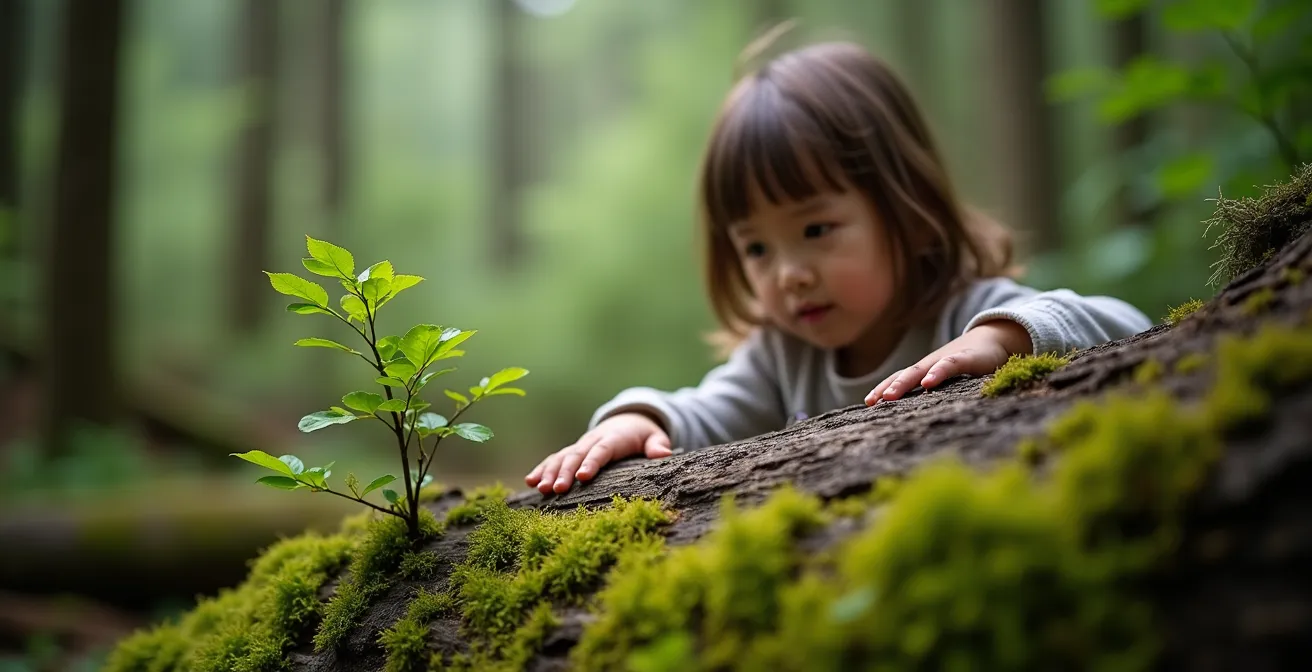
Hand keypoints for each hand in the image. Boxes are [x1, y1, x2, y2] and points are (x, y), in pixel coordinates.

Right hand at [524, 412, 672, 494]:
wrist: (627, 420)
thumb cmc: (643, 434)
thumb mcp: (655, 437)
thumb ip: (658, 445)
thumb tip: (664, 454)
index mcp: (613, 439)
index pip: (601, 451)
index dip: (591, 462)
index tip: (582, 477)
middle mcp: (592, 441)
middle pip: (576, 456)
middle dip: (565, 472)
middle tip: (556, 490)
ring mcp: (580, 446)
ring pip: (562, 457)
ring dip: (550, 472)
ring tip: (540, 488)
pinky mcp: (572, 452)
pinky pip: (555, 459)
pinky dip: (542, 468)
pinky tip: (530, 481)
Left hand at [865, 320, 1031, 404]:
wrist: (993, 339)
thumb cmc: (967, 363)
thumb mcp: (948, 380)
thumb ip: (934, 393)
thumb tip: (916, 417)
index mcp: (925, 371)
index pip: (898, 379)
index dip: (882, 389)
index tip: (867, 403)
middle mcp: (931, 365)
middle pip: (904, 376)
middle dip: (886, 388)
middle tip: (872, 402)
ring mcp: (946, 360)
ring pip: (920, 371)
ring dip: (903, 383)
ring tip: (889, 396)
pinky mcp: (966, 358)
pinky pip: (949, 365)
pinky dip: (937, 373)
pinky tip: (928, 384)